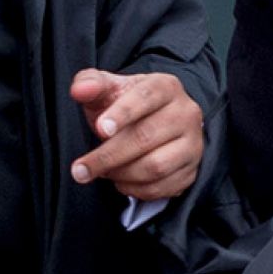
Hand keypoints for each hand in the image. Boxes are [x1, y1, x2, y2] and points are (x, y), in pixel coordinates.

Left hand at [67, 68, 205, 201]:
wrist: (153, 123)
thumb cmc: (126, 105)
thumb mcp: (108, 89)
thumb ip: (89, 84)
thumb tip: (80, 89)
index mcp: (166, 87)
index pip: (145, 97)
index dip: (122, 114)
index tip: (100, 129)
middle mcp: (186, 113)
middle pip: (146, 137)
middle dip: (108, 156)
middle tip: (80, 169)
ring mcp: (193, 144)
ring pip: (155, 166)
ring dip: (121, 174)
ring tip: (102, 172)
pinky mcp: (192, 170)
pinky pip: (162, 187)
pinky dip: (135, 189)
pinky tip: (120, 181)